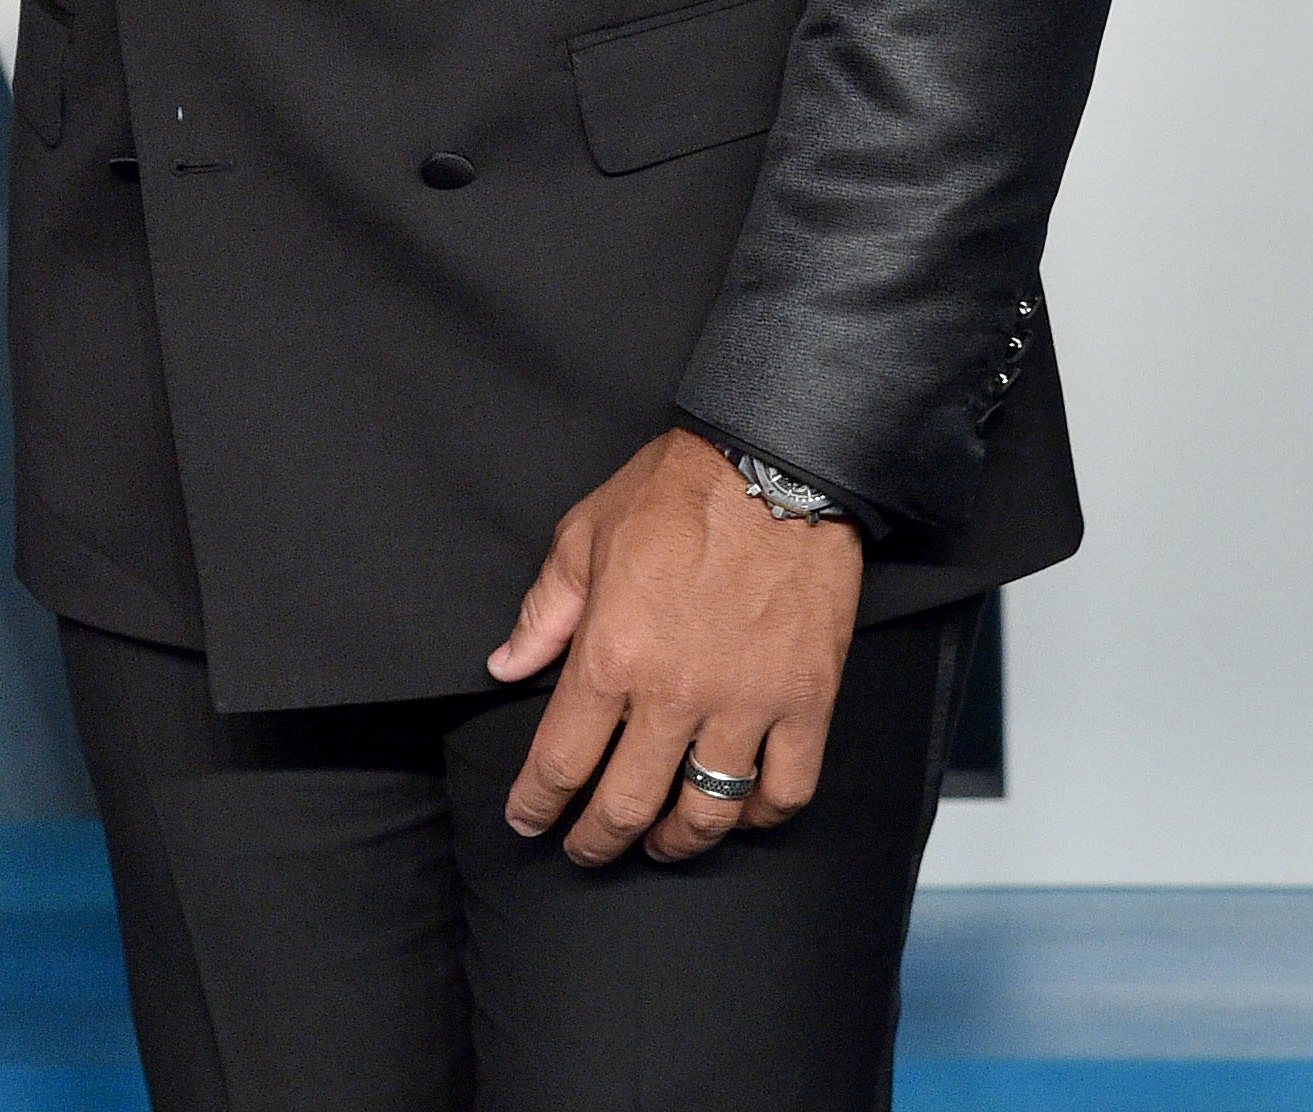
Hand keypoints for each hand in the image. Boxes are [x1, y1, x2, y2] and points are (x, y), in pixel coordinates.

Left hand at [489, 429, 862, 864]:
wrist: (775, 461)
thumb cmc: (676, 491)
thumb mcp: (583, 536)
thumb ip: (544, 613)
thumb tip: (504, 667)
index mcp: (610, 654)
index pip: (560, 762)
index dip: (537, 805)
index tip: (528, 821)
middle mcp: (675, 694)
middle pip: (627, 805)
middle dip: (595, 841)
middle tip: (584, 851)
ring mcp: (746, 703)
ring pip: (706, 812)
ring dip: (675, 843)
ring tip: (658, 844)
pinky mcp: (807, 700)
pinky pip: (785, 790)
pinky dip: (759, 817)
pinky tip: (738, 815)